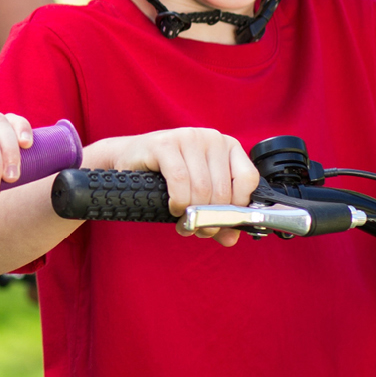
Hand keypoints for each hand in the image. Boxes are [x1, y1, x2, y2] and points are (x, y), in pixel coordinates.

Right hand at [91, 128, 259, 245]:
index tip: (223, 222)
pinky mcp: (165, 143)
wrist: (128, 159)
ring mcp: (188, 137)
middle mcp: (212, 137)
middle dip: (210, 218)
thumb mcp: (199, 194)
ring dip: (192, 213)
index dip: (237, 207)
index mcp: (227, 146)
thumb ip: (218, 215)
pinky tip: (173, 207)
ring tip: (184, 221)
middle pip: (222, 189)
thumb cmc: (167, 176)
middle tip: (198, 229)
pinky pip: (180, 180)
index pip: (247, 179)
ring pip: (202, 188)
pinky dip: (178, 201)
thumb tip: (230, 239)